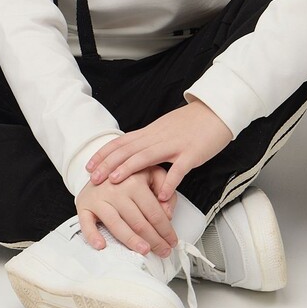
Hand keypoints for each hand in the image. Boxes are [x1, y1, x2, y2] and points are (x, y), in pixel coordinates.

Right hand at [75, 166, 177, 256]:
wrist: (100, 167)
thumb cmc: (129, 175)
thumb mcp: (152, 173)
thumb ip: (165, 188)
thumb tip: (167, 213)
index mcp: (135, 181)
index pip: (154, 212)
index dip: (165, 229)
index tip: (172, 241)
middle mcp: (117, 189)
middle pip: (138, 221)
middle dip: (153, 240)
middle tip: (163, 251)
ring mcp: (99, 198)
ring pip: (116, 225)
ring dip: (131, 241)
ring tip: (144, 251)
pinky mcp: (84, 205)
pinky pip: (86, 223)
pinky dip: (92, 235)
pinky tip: (101, 245)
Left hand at [86, 101, 232, 201]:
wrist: (216, 111)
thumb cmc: (192, 122)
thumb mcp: (165, 128)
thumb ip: (150, 140)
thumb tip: (133, 151)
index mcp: (152, 132)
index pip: (122, 142)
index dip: (104, 154)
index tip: (89, 165)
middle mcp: (159, 137)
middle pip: (129, 149)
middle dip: (108, 164)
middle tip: (93, 178)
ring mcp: (175, 145)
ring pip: (147, 156)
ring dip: (129, 169)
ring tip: (114, 182)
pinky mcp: (192, 153)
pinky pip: (178, 169)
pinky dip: (168, 183)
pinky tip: (160, 196)